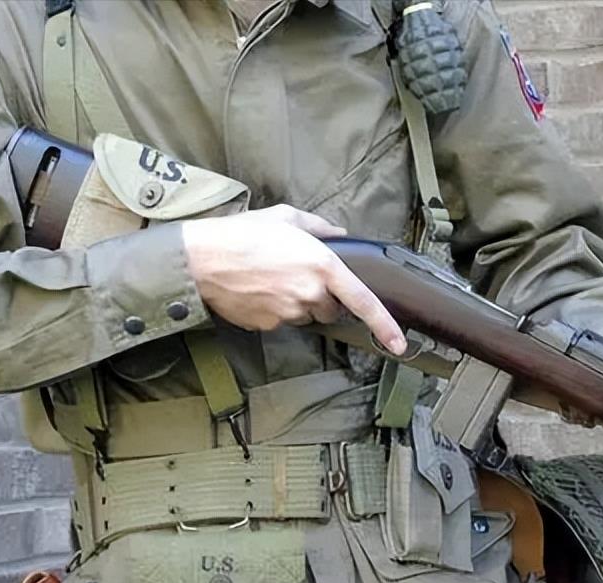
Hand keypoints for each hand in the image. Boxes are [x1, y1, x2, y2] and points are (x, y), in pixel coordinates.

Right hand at [181, 204, 406, 353]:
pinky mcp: (269, 325)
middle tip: (296, 274)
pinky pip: (282, 321)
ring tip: (271, 277)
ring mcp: (290, 313)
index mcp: (323, 266)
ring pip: (306, 315)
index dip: (385, 325)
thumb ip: (319, 227)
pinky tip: (258, 290)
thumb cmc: (242, 234)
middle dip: (322, 297)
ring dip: (298, 302)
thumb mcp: (286, 217)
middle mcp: (310, 293)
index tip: (400, 344)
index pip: (363, 302)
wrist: (203, 259)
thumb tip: (338, 234)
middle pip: (331, 308)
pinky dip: (275, 309)